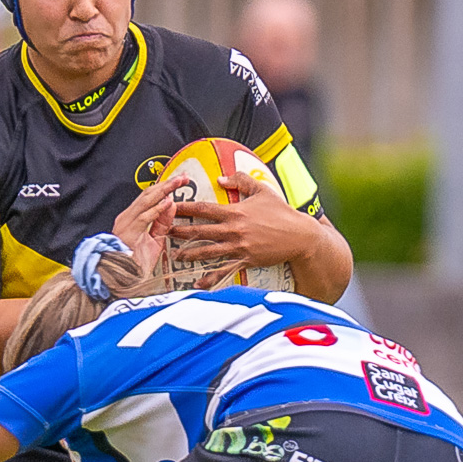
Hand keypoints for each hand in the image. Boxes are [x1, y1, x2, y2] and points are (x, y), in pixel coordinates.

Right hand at [111, 172, 190, 276]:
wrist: (120, 279)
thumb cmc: (134, 263)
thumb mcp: (154, 240)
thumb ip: (162, 223)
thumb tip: (171, 205)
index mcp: (132, 218)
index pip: (149, 196)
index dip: (165, 186)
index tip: (179, 180)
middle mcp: (127, 217)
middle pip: (148, 194)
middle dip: (167, 184)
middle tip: (183, 177)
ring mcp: (126, 224)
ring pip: (146, 201)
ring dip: (163, 191)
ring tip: (177, 183)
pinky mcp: (128, 233)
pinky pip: (144, 218)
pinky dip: (156, 210)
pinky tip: (167, 203)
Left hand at [169, 170, 313, 272]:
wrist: (299, 236)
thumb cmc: (282, 212)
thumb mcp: (263, 190)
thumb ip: (241, 180)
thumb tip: (221, 179)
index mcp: (235, 212)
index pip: (203, 209)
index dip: (185, 208)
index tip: (170, 206)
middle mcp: (234, 230)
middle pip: (200, 231)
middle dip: (180, 231)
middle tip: (163, 232)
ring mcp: (239, 247)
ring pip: (208, 252)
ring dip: (189, 254)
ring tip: (175, 256)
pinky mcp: (246, 260)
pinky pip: (224, 270)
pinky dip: (210, 278)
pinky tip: (198, 283)